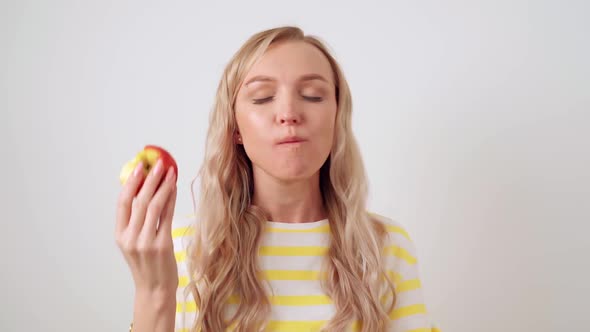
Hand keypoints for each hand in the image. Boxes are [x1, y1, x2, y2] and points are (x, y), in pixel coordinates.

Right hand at [115, 158, 178, 294]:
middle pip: (139, 200)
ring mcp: (146, 241)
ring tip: (169, 172)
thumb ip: (136, 222)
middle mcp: (130, 237)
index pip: (122, 203)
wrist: (155, 290)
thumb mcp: (134, 243)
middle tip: (157, 163)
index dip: (130, 182)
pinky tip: (174, 188)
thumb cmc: (147, 265)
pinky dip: (171, 199)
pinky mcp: (162, 244)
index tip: (138, 167)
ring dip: (163, 185)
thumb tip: (145, 191)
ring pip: (153, 205)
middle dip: (149, 179)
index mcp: (120, 235)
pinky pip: (167, 216)